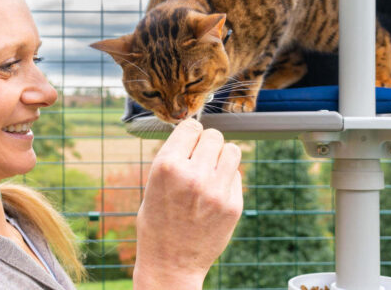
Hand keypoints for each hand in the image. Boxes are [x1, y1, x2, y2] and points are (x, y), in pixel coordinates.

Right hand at [132, 119, 242, 289]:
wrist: (171, 263)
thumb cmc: (157, 223)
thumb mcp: (154, 184)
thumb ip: (175, 158)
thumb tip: (196, 134)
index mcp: (167, 165)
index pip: (191, 127)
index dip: (190, 135)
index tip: (189, 143)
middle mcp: (193, 174)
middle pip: (214, 135)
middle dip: (207, 145)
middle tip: (200, 161)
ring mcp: (216, 190)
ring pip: (232, 150)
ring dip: (222, 157)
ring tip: (211, 172)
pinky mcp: (233, 204)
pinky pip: (237, 174)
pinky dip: (228, 178)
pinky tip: (214, 194)